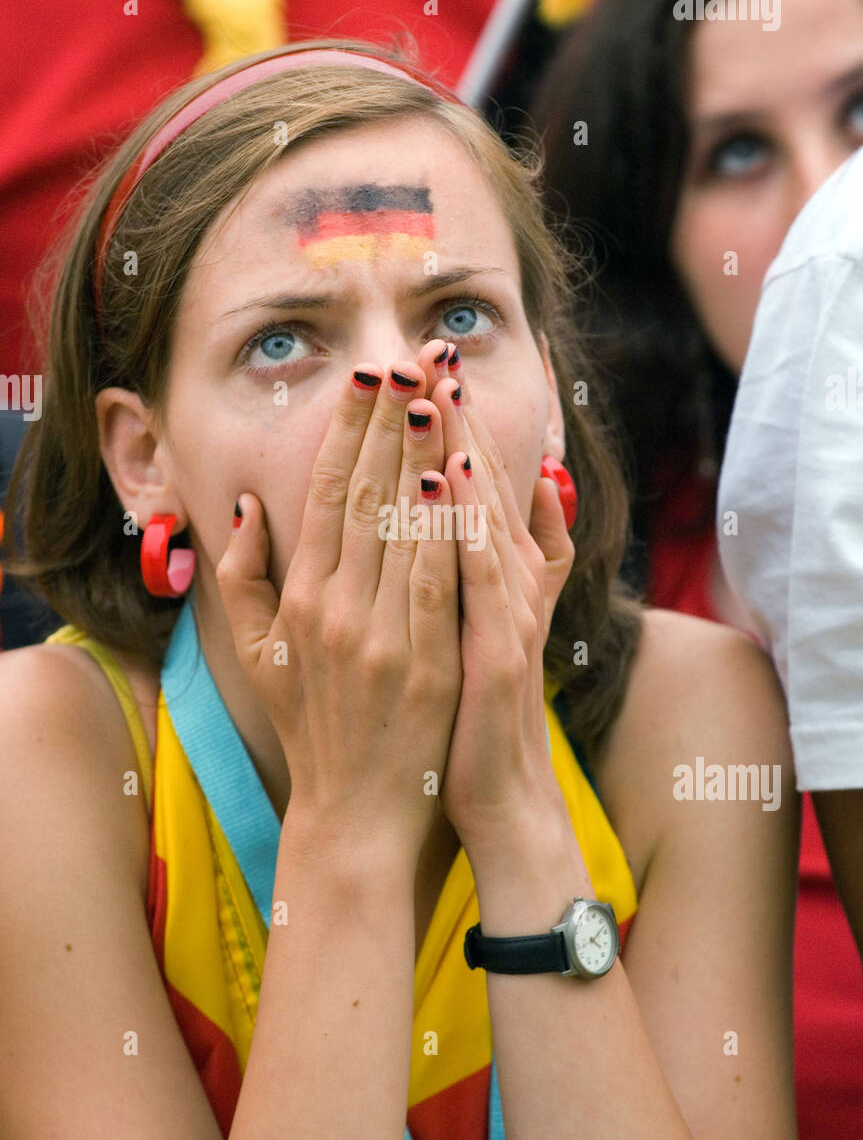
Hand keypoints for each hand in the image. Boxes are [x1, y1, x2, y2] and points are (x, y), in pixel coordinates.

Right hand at [215, 340, 464, 860]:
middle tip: (409, 360)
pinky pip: (439, 579)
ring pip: (405, 526)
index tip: (364, 380)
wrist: (355, 813)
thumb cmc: (312, 727)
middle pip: (368, 495)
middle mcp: (335, 607)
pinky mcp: (427, 663)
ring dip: (424, 454)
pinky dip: (448, 526)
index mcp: (299, 597)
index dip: (346, 433)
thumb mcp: (259, 656)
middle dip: (391, 422)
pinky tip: (460, 476)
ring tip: (439, 394)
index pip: (326, 495)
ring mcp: (382, 635)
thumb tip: (247, 507)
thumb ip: (244, 579)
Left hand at [427, 352, 574, 847]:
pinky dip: (465, 519)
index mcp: (488, 576)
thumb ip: (484, 564)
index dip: (445, 423)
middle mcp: (505, 584)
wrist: (496, 794)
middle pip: (475, 485)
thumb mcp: (474, 629)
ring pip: (480, 513)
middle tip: (434, 346)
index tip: (421, 363)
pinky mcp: (499, 650)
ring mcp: (506, 614)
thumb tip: (491, 499)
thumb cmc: (467, 711)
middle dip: (452, 414)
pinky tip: (445, 474)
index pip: (461, 486)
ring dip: (458, 446)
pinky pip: (477, 574)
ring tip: (437, 386)